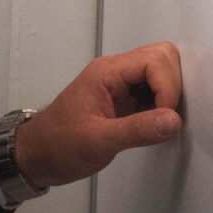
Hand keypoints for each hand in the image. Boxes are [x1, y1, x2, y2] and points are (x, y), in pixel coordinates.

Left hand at [11, 43, 182, 189]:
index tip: (166, 117)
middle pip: (161, 58)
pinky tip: (157, 127)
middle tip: (168, 118)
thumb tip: (173, 120)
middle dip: (173, 86)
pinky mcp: (125, 102)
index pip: (153, 59)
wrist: (39, 155)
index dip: (167, 87)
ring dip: (169, 96)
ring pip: (159, 73)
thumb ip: (137, 130)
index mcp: (107, 72)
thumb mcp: (98, 141)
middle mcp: (116, 73)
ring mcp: (121, 86)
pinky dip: (163, 107)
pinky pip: (153, 93)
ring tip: (163, 124)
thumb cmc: (59, 144)